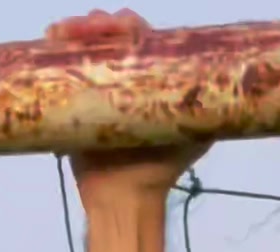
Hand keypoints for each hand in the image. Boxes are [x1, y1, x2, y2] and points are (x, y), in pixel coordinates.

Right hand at [46, 12, 209, 206]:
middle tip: (91, 27)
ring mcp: (95, 87)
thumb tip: (228, 81)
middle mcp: (122, 77)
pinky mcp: (72, 100)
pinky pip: (60, 68)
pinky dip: (54, 49)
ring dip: (76, 30)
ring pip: (84, 45)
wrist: (125, 198)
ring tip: (67, 31)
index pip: (139, 37)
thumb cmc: (160, 168)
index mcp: (149, 78)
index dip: (129, 25)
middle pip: (109, 36)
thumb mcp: (192, 134)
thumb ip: (205, 109)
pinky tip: (51, 38)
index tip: (122, 26)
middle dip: (98, 24)